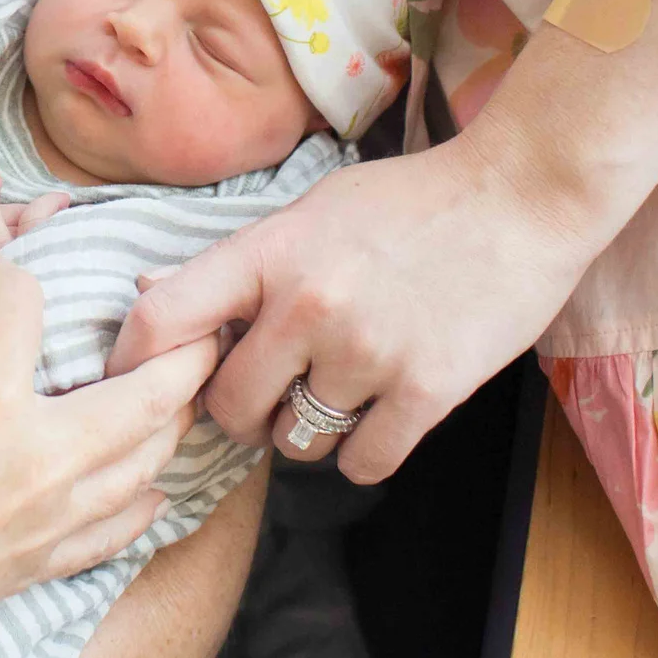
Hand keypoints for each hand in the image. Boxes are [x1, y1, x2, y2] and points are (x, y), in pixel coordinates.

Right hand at [0, 245, 219, 657]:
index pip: (23, 303)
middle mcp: (43, 461)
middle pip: (152, 390)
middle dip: (183, 342)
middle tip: (180, 312)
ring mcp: (53, 520)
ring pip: (154, 458)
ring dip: (175, 410)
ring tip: (174, 378)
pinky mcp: (43, 565)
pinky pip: (123, 525)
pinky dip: (146, 492)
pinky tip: (145, 475)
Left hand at [110, 119, 604, 482]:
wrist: (522, 194)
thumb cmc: (413, 199)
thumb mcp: (312, 208)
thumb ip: (240, 260)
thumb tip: (147, 293)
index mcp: (270, 251)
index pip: (164, 319)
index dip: (135, 362)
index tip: (139, 383)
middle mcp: (307, 305)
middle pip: (229, 405)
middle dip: (242, 412)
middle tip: (269, 396)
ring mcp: (366, 351)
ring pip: (296, 441)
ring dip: (307, 432)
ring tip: (337, 394)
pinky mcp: (426, 389)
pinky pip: (362, 463)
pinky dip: (363, 453)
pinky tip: (378, 419)